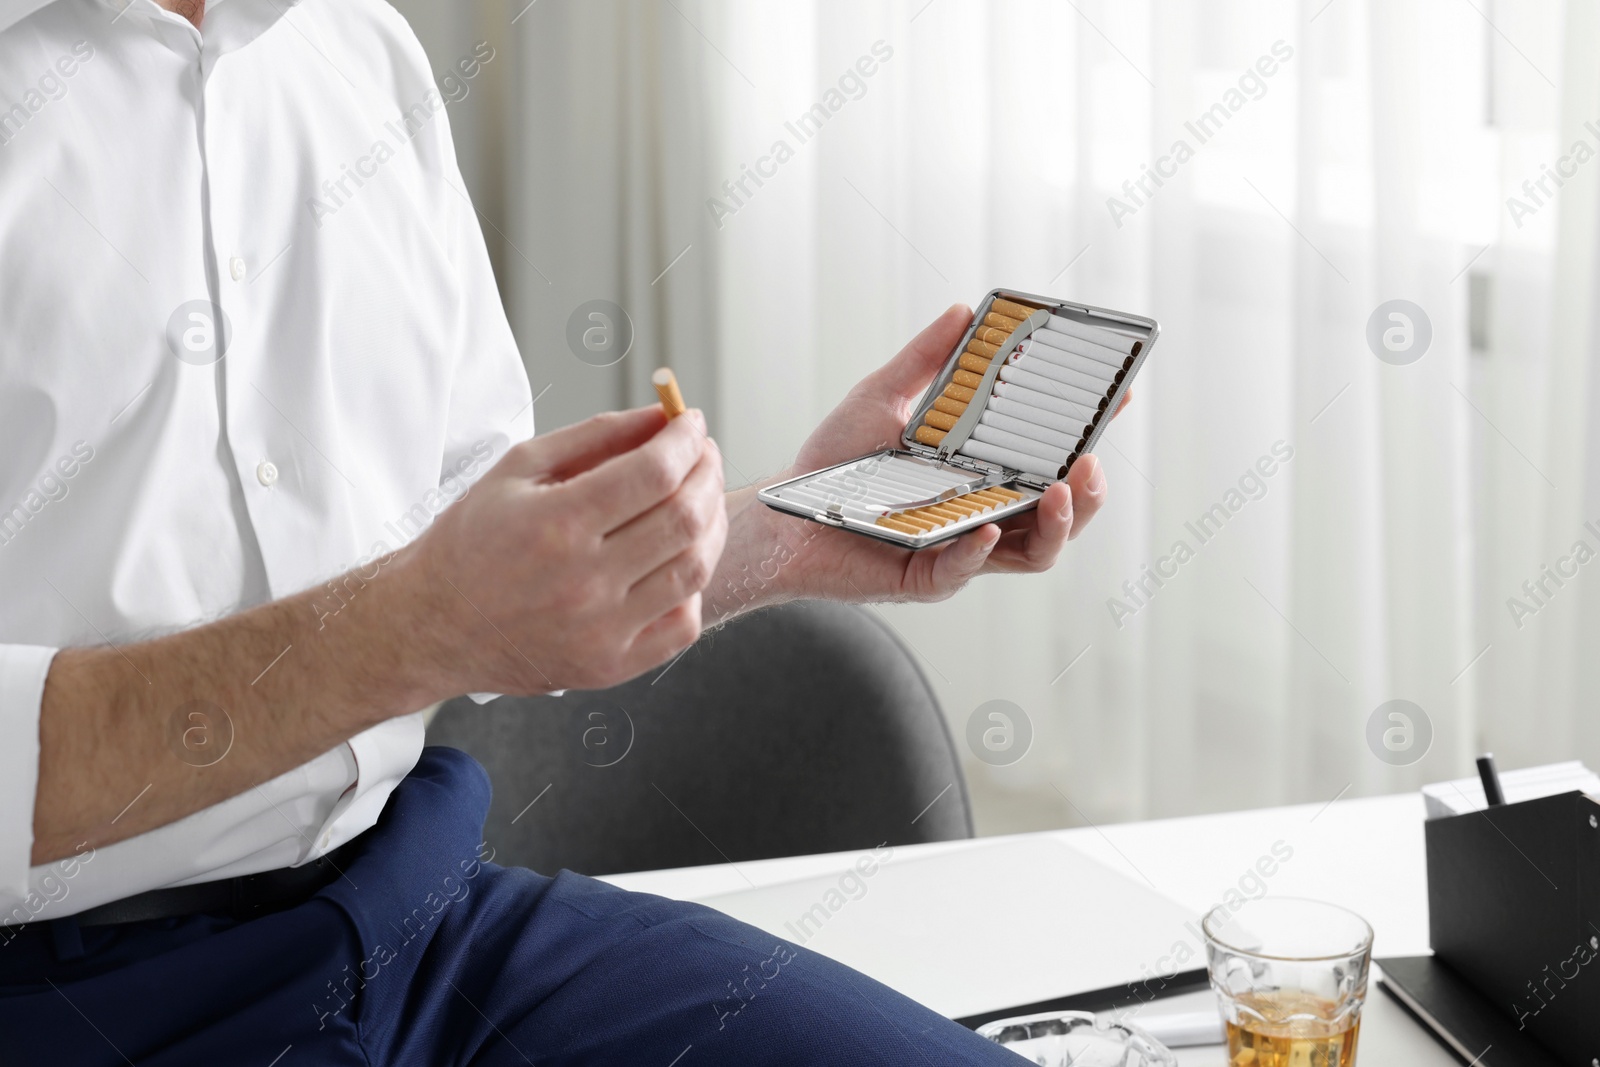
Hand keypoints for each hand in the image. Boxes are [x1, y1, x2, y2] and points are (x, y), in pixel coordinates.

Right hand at [404, 406, 727, 691]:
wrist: (432, 625)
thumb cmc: (472, 543)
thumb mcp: (518, 469)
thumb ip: (594, 437)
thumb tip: (658, 417)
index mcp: (557, 525)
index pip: (654, 473)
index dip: (685, 440)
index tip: (692, 423)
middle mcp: (584, 582)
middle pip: (683, 518)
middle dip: (706, 473)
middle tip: (701, 456)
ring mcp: (601, 631)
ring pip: (694, 569)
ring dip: (712, 524)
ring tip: (700, 500)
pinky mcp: (610, 666)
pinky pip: (684, 624)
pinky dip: (695, 586)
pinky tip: (678, 560)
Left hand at [773, 304, 1123, 602]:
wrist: (784, 514)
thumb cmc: (836, 463)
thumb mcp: (881, 398)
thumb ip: (924, 360)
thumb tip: (964, 312)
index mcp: (985, 472)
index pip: (1051, 455)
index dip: (1090, 431)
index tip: (1118, 396)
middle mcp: (984, 512)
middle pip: (1060, 513)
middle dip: (1087, 492)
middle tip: (1089, 463)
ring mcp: (959, 548)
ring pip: (1034, 552)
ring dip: (1056, 526)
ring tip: (1057, 491)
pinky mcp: (926, 577)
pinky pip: (963, 572)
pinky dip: (977, 550)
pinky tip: (983, 528)